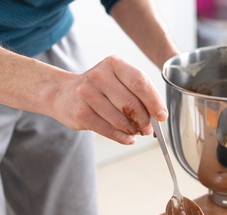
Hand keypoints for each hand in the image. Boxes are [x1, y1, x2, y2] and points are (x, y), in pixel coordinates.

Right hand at [51, 55, 166, 144]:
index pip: (140, 83)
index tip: (161, 116)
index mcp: (114, 64)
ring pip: (121, 119)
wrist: (64, 93)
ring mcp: (87, 94)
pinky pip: (108, 130)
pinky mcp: (81, 112)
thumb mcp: (120, 81)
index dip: (154, 102)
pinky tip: (128, 138)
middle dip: (144, 121)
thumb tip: (159, 116)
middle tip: (148, 129)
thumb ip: (140, 94)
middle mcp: (99, 76)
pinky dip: (122, 137)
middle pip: (132, 104)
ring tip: (135, 131)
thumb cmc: (101, 89)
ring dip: (133, 130)